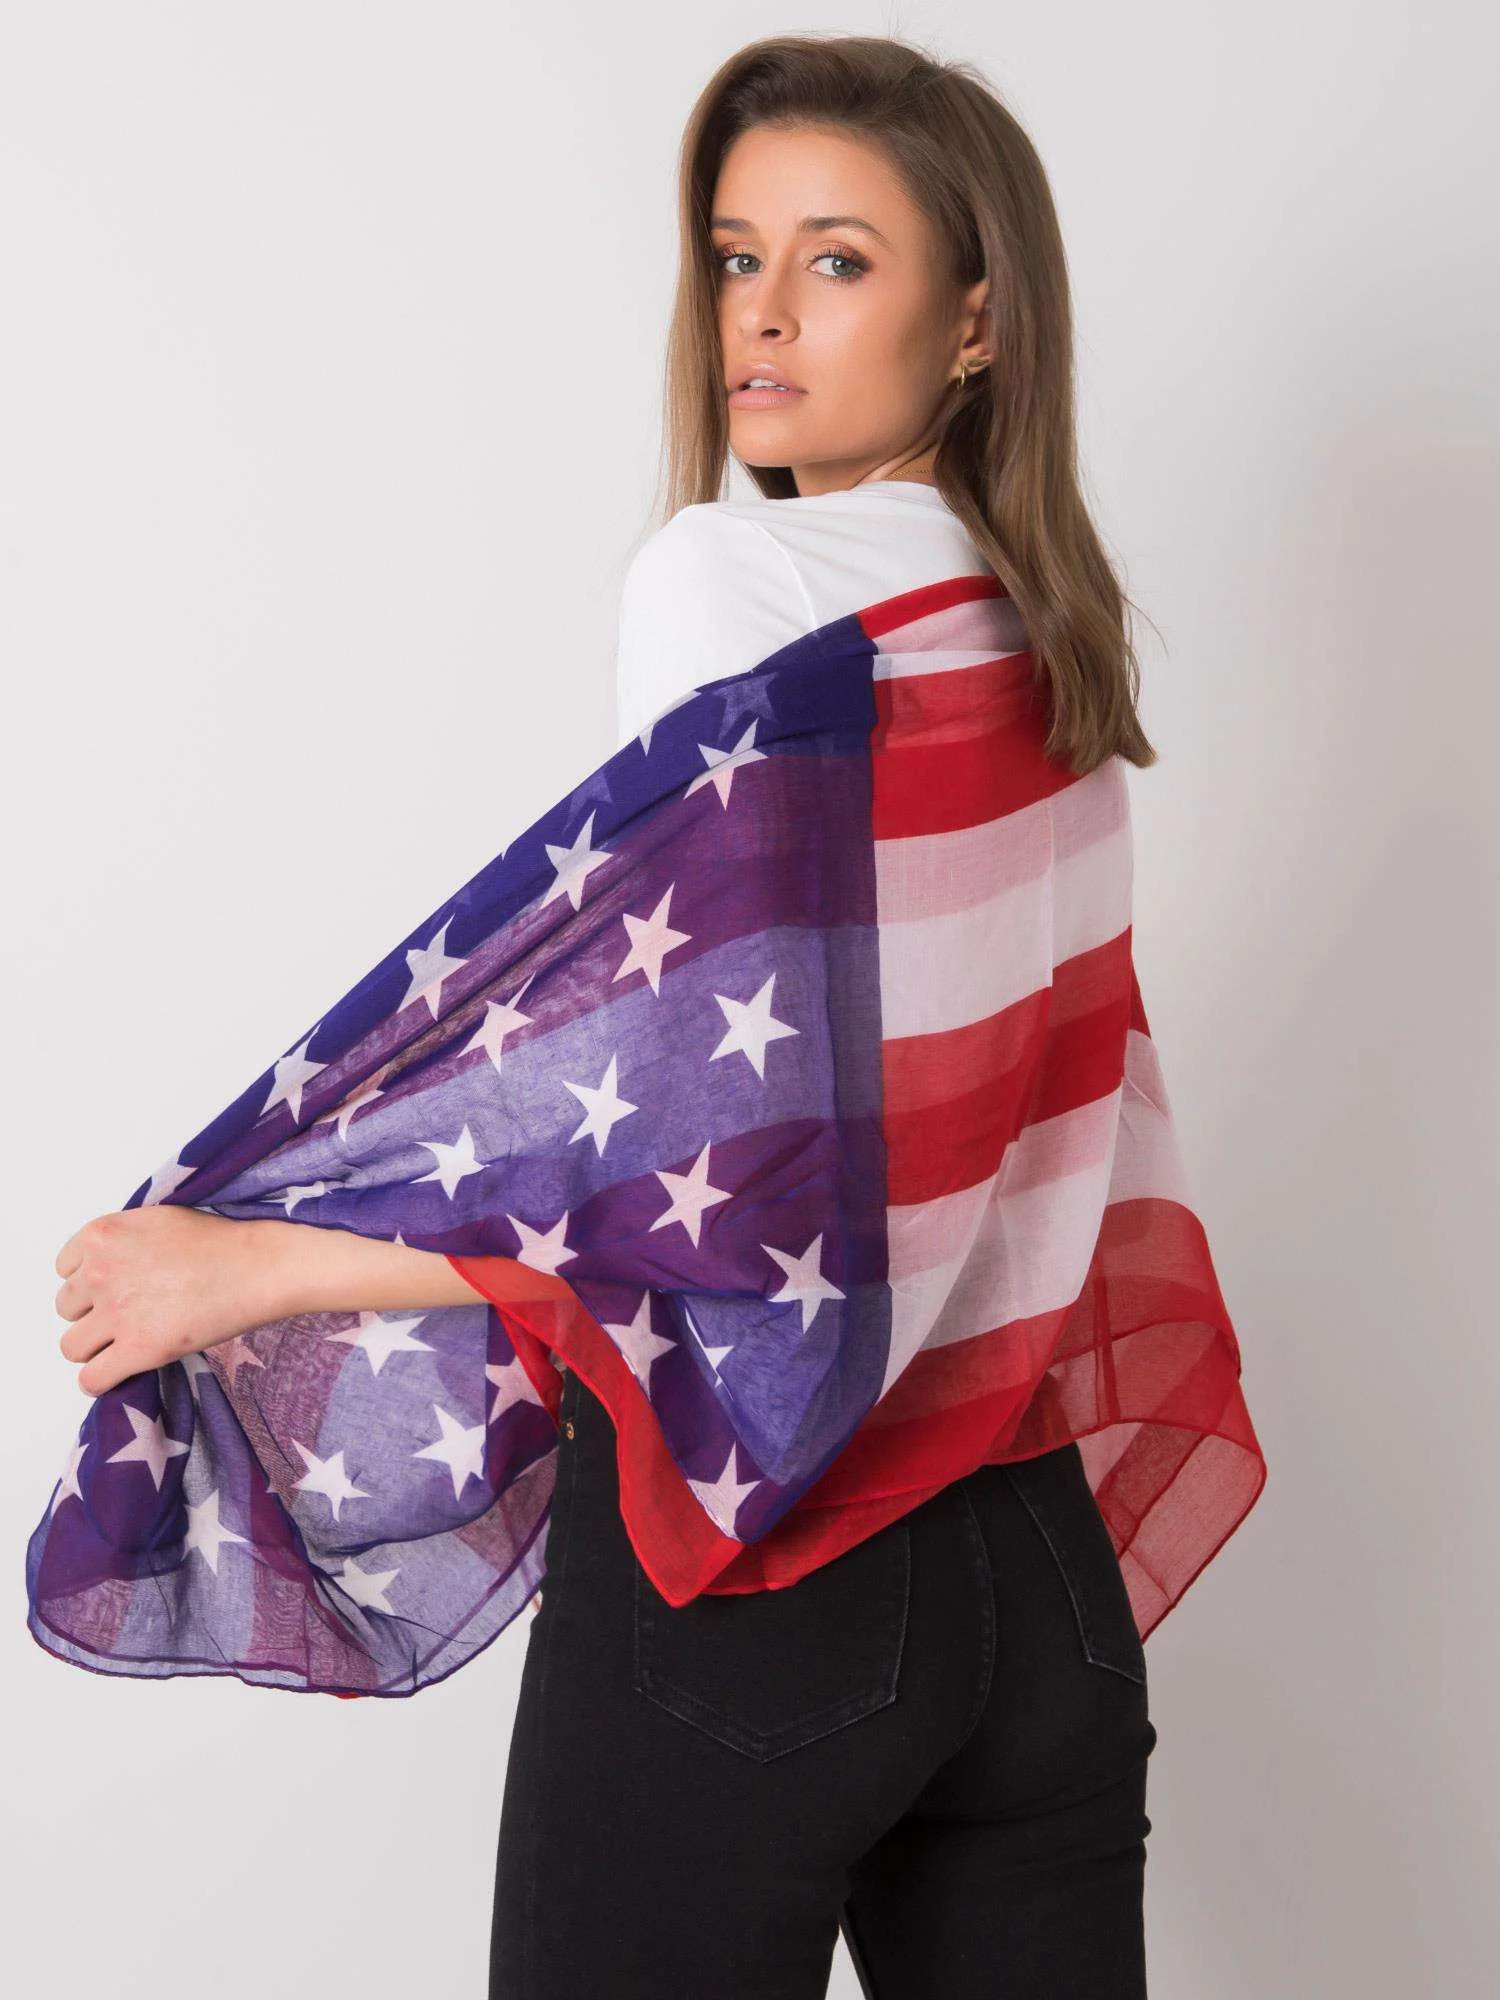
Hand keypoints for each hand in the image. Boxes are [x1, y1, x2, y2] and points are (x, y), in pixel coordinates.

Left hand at [55, 1205, 288, 1398]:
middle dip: (94, 1312)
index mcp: (101, 1235)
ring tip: (126, 1343)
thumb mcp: (156, 1220)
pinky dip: (100, 1380)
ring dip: (95, 1347)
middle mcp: (100, 1272)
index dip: (90, 1282)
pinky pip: (91, 1379)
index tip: (116, 1287)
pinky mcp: (139, 1349)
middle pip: (65, 1309)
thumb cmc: (218, 1241)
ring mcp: (118, 1313)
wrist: (257, 1266)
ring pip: (71, 1347)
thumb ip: (120, 1241)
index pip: (64, 1270)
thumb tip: (105, 1269)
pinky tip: (119, 1372)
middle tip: (131, 1313)